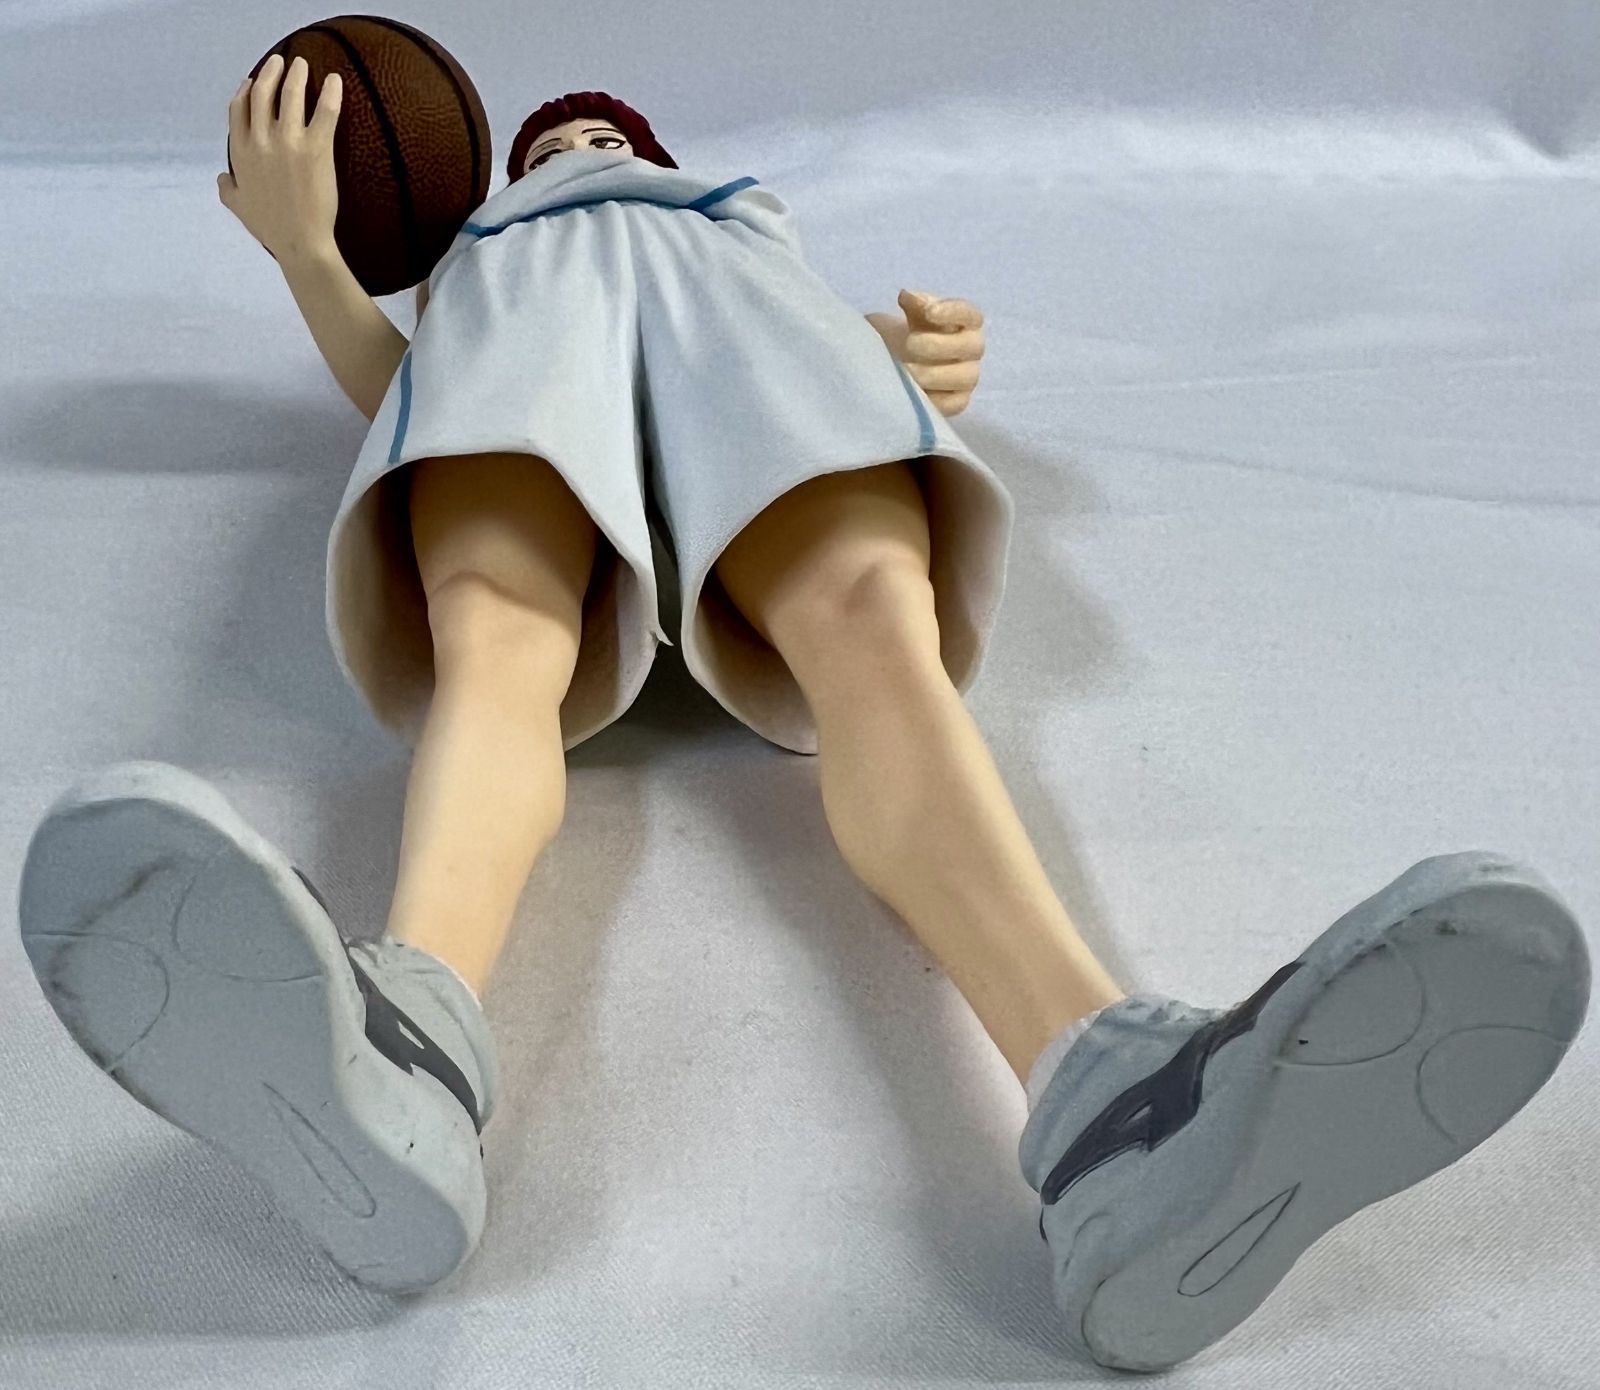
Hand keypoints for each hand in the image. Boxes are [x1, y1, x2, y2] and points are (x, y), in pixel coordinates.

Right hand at [217, 54, 342, 264]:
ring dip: (296, 74)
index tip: (252, 81)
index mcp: (241, 152)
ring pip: (290, 95)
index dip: (246, 90)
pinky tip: (336, 81)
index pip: (238, 108)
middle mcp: (261, 140)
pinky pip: (325, 111)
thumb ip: (227, 187)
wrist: (300, 241)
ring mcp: (288, 141)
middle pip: (263, 93)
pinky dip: (331, 92)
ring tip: (303, 64)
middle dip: (271, 72)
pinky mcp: (316, 148)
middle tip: (282, 62)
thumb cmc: (271, 227)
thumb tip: (221, 177)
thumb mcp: (238, 206)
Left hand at [866, 289, 984, 416]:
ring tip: (906, 370)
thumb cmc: (912, 331)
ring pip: (965, 378)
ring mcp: (969, 377)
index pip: (969, 314)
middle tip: (909, 344)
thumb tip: (908, 296)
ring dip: (934, 374)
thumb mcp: (911, 314)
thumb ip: (914, 304)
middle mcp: (973, 348)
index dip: (952, 312)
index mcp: (967, 322)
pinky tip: (913, 391)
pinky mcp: (959, 401)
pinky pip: (954, 403)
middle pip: (971, 347)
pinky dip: (934, 398)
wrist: (902, 359)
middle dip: (939, 345)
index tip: (929, 311)